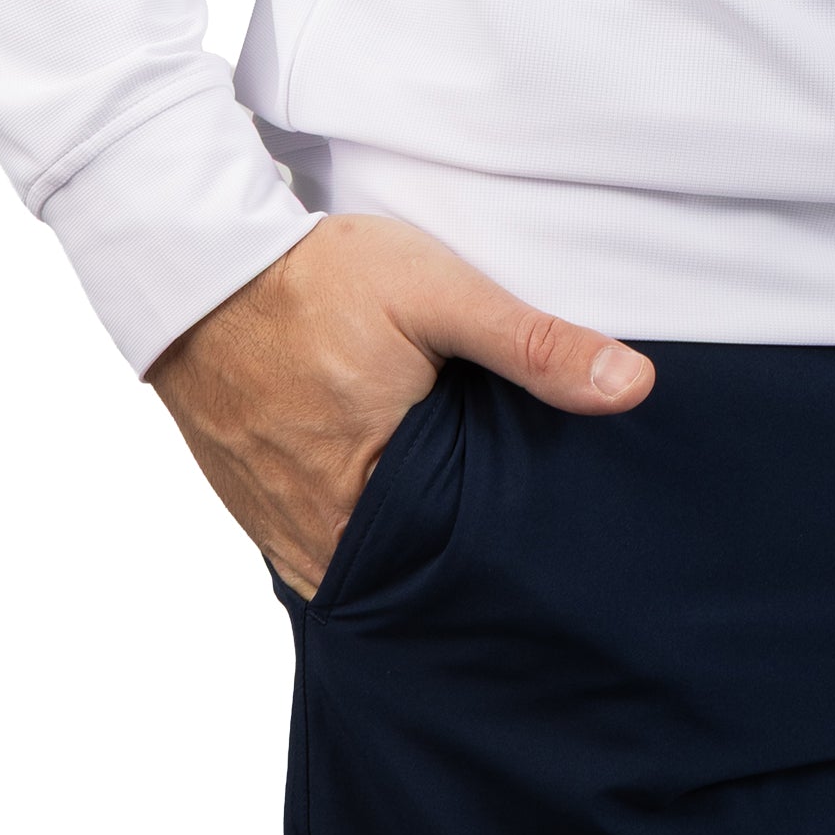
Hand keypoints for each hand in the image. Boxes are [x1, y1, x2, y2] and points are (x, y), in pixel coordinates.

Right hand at [145, 211, 654, 596]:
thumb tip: (632, 388)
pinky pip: (322, 543)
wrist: (202, 267)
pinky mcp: (253, 507)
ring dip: (408, 540)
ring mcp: (277, 526)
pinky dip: (361, 527)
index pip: (464, 557)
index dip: (509, 543)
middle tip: (514, 523)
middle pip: (413, 567)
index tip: (550, 531)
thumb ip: (534, 344)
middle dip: (460, 551)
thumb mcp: (440, 294)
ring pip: (366, 559)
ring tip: (461, 513)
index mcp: (369, 497)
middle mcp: (316, 533)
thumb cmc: (318, 279)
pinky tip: (395, 497)